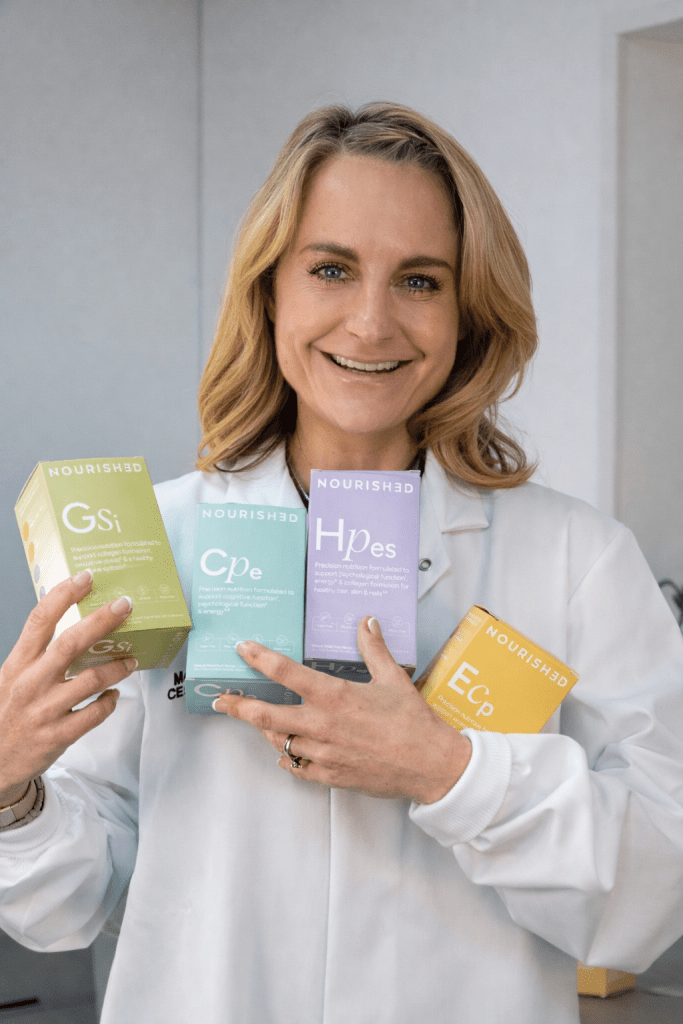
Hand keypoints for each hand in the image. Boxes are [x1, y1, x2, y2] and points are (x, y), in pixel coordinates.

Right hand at [0, 570, 137, 806]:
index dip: (63, 595)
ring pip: (91, 679)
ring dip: (117, 666)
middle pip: (71, 643)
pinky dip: (110, 702)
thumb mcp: (12, 676)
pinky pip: (94, 714)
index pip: (40, 620)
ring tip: (131, 659)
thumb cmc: (7, 712)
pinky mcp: (58, 736)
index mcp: (18, 664)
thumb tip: (77, 625)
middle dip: (102, 621)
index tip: (85, 577)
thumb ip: (38, 655)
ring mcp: (45, 710)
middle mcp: (31, 683)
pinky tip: (114, 695)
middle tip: (125, 605)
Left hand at [213, 616, 471, 802]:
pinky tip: (286, 750)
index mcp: (334, 696)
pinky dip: (288, 757)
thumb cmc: (412, 721)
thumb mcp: (393, 678)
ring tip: (258, 720)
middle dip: (239, 706)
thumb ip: (374, 648)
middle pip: (265, 715)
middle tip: (221, 700)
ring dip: (267, 729)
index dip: (260, 658)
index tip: (243, 649)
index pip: (285, 672)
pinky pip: (296, 767)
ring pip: (279, 741)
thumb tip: (366, 620)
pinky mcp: (329, 777)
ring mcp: (323, 754)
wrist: (430, 765)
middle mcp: (322, 725)